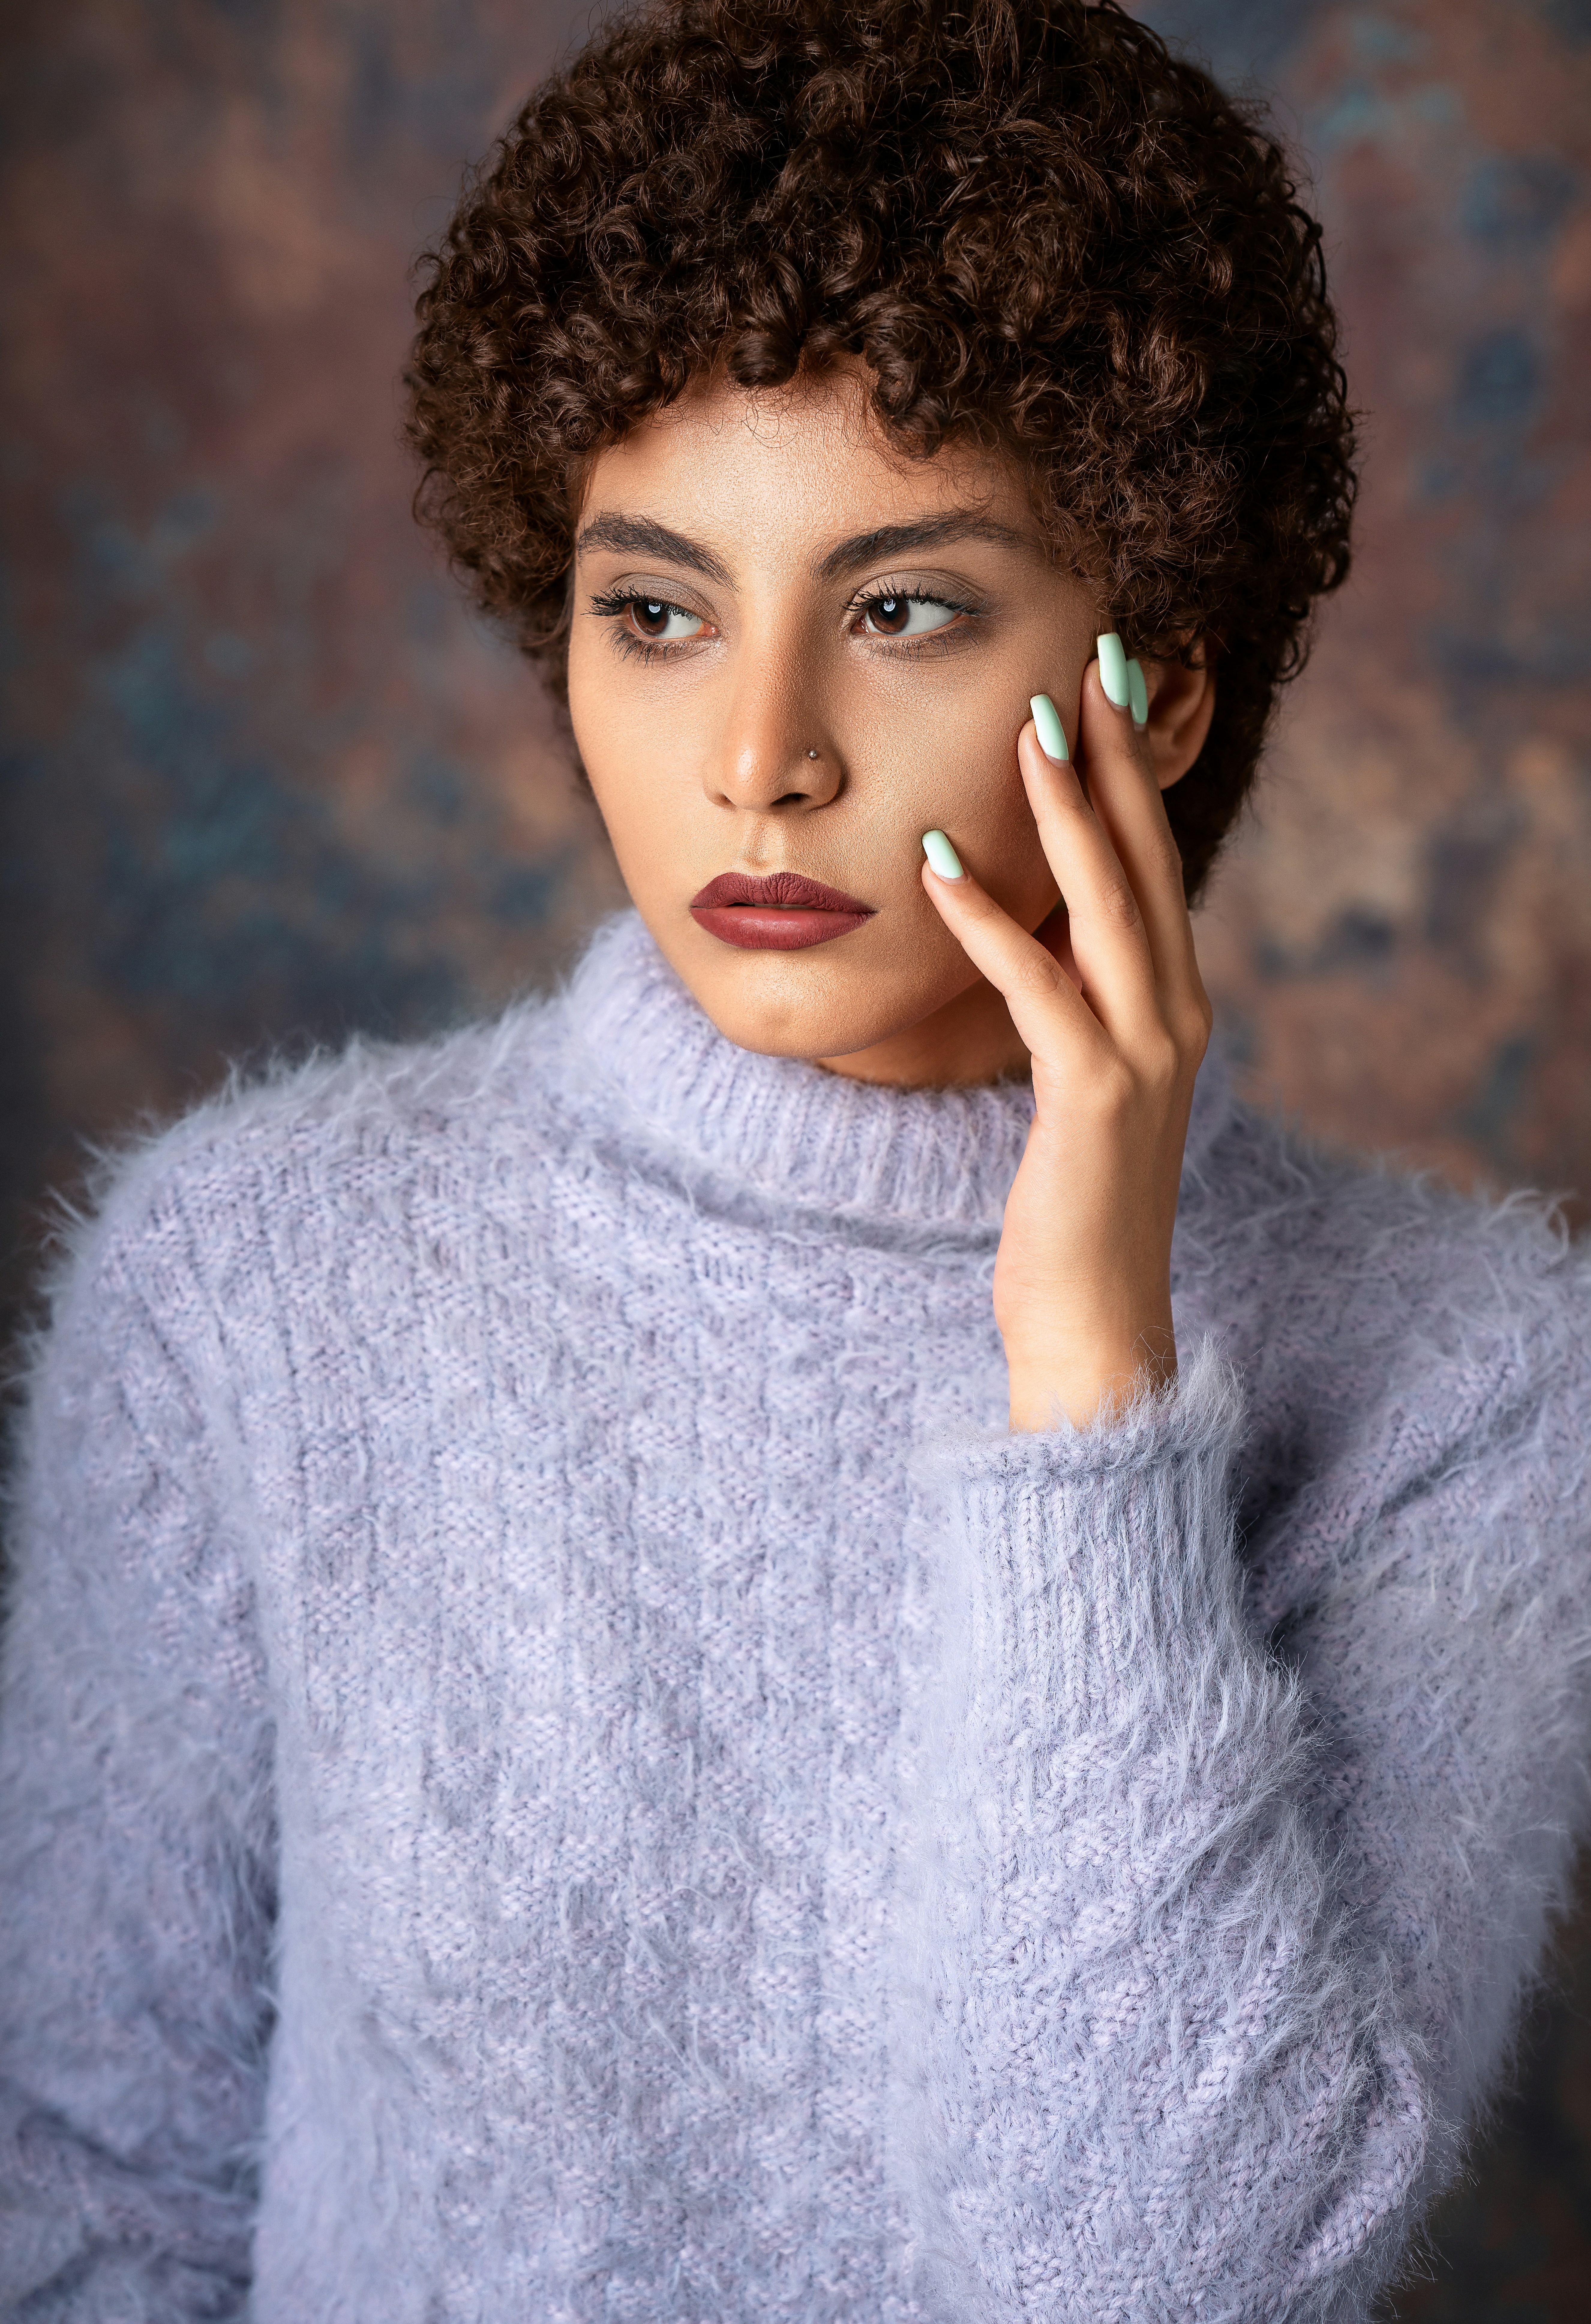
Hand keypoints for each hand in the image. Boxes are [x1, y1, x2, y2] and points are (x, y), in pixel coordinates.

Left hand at [920, 650, 1211, 1430]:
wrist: (1096, 1314)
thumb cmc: (1074, 1202)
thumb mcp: (1081, 1082)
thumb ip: (1074, 1006)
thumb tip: (1040, 936)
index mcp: (1172, 1006)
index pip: (1154, 866)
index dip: (1134, 775)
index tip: (1108, 688)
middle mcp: (1173, 1016)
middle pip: (1144, 862)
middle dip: (1119, 759)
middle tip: (1090, 663)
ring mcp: (1142, 1054)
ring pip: (1106, 907)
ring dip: (1067, 814)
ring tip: (1029, 731)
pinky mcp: (1090, 1096)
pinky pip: (1036, 986)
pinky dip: (991, 921)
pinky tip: (942, 865)